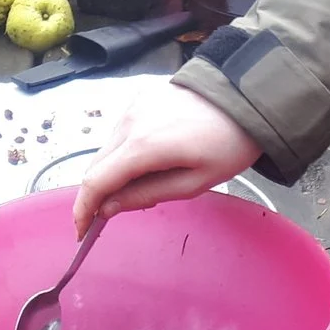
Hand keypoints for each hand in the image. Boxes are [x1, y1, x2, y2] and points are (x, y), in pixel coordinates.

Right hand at [72, 84, 259, 234]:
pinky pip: (119, 132)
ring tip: (142, 186)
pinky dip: (122, 152)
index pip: (95, 182)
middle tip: (111, 214)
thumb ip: (146, 196)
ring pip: (106, 149)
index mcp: (143, 146)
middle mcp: (129, 122)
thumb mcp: (194, 183)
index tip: (82, 231)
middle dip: (96, 195)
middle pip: (96, 166)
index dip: (83, 210)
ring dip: (111, 173)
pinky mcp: (139, 99)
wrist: (247, 98)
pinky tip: (147, 161)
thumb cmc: (229, 144)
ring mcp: (132, 107)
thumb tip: (109, 208)